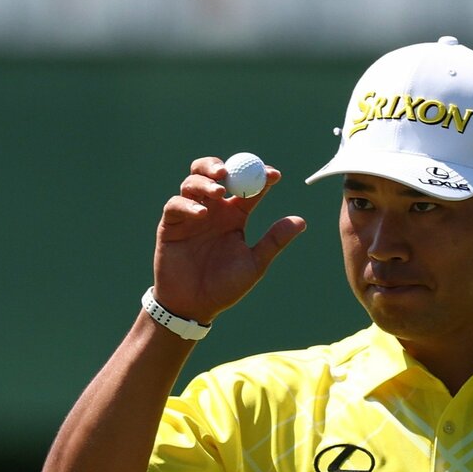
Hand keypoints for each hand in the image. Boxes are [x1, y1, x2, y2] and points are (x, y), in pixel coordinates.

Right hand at [153, 156, 305, 322]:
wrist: (195, 305)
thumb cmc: (225, 287)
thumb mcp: (255, 263)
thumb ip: (274, 241)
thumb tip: (301, 221)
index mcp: (234, 216)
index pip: (247, 188)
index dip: (259, 176)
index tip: (274, 175)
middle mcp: (213, 210)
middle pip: (213, 173)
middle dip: (220, 166)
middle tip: (232, 171)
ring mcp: (190, 215)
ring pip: (192, 183)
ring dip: (204, 181)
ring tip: (219, 191)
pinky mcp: (171, 224)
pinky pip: (175, 205)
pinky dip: (187, 204)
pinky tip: (201, 213)